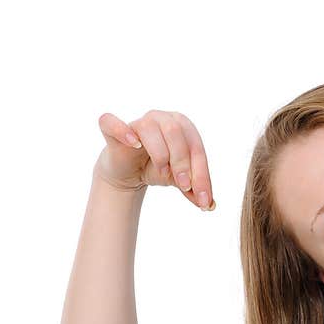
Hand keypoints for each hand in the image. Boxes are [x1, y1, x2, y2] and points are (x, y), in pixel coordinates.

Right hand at [93, 110, 214, 209]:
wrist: (130, 172)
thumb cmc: (158, 169)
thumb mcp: (180, 181)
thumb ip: (194, 190)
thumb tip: (210, 205)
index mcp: (184, 127)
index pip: (196, 149)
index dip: (202, 175)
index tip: (204, 200)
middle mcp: (162, 118)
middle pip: (176, 134)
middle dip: (183, 163)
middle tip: (184, 186)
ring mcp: (138, 122)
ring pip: (151, 129)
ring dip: (160, 154)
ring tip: (163, 172)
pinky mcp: (113, 129)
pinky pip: (112, 123)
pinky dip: (123, 131)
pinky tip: (134, 143)